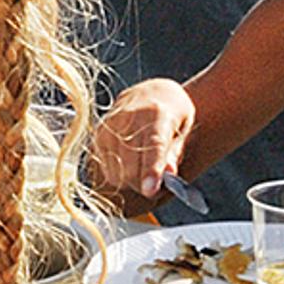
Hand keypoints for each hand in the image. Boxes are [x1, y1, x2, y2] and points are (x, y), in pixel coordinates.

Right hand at [94, 80, 196, 215]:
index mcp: (157, 114)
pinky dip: (121, 175)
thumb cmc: (173, 114)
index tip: (150, 191)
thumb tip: (167, 177)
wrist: (152, 92)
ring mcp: (110, 126)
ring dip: (133, 182)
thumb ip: (174, 155)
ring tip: (145, 170)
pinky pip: (108, 170)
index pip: (152, 146)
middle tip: (156, 185)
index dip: (150, 171)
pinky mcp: (99, 135)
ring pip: (117, 173)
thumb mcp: (184, 130)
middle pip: (131, 166)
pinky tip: (131, 163)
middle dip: (144, 185)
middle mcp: (129, 118)